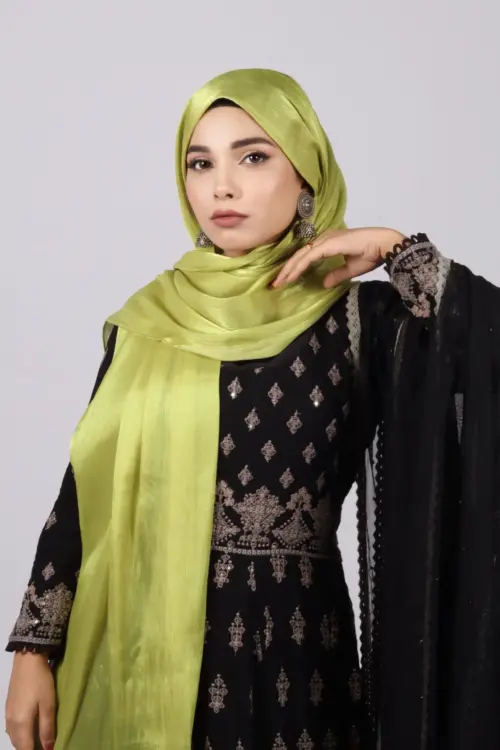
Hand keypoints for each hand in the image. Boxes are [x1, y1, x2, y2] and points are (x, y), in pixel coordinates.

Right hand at [5, 652, 55, 749]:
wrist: (27, 660)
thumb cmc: (40, 682)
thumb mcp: (49, 704)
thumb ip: (47, 728)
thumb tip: (48, 749)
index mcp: (21, 724)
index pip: (25, 749)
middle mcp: (10, 723)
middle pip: (18, 745)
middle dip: (29, 749)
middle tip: (44, 747)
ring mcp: (7, 715)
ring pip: (14, 737)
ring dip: (24, 743)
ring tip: (38, 741)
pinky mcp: (8, 707)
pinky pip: (12, 729)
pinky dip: (20, 734)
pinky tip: (29, 730)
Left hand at [272, 227, 405, 288]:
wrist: (385, 244)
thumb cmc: (372, 254)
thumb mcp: (351, 268)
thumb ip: (336, 275)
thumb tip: (323, 284)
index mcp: (329, 243)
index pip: (306, 256)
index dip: (294, 268)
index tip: (284, 281)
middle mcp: (325, 238)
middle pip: (300, 255)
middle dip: (286, 269)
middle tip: (275, 284)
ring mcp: (326, 240)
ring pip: (301, 255)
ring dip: (289, 269)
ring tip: (278, 282)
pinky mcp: (328, 244)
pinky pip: (309, 256)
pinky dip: (298, 266)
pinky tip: (290, 276)